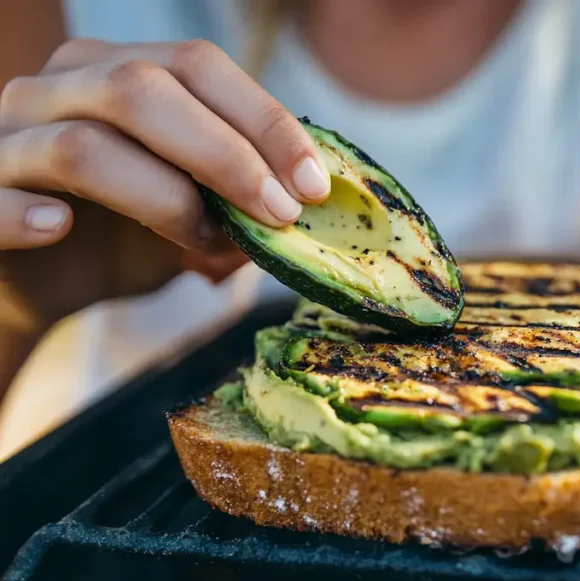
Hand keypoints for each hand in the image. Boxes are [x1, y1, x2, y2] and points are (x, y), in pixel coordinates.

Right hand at [0, 38, 331, 332]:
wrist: (42, 283)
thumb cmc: (125, 235)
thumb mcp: (196, 213)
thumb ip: (243, 202)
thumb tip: (311, 207)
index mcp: (115, 72)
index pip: (197, 65)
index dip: (265, 121)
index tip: (315, 184)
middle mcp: (56, 89)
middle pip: (142, 89)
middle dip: (227, 154)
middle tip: (280, 213)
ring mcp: (7, 139)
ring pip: (83, 144)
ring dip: (165, 200)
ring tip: (208, 245)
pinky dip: (30, 212)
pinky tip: (63, 228)